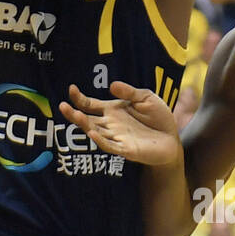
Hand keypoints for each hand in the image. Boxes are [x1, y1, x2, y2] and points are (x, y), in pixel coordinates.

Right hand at [59, 82, 182, 166]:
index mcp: (112, 111)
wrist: (172, 138)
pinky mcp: (126, 150)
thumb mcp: (146, 97)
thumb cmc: (158, 117)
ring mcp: (117, 138)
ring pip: (95, 132)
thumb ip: (129, 92)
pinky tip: (92, 133)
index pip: (90, 105)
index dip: (79, 98)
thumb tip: (111, 85)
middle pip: (87, 120)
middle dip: (74, 113)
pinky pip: (110, 146)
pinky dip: (100, 140)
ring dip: (84, 125)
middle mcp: (110, 125)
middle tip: (62, 105)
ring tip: (75, 115)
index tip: (71, 89)